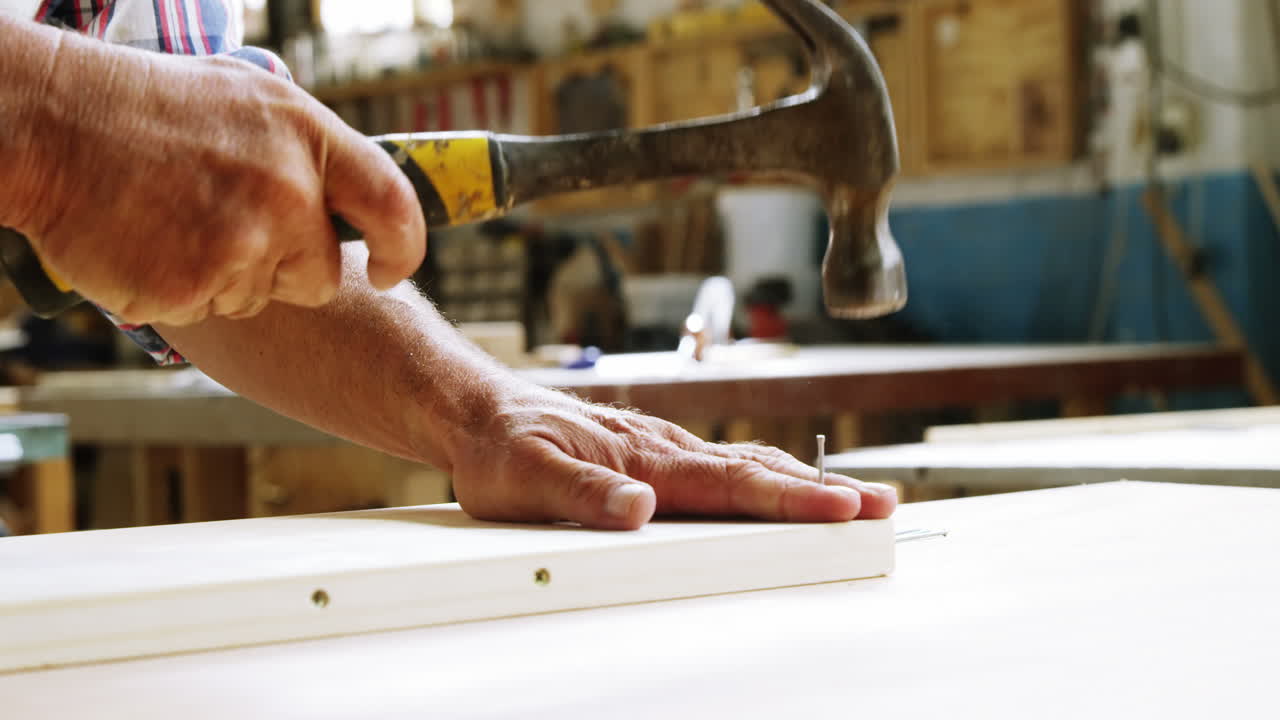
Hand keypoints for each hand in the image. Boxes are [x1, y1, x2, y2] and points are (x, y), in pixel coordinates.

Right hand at [13, 32, 424, 324]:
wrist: (52, 124)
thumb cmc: (149, 107)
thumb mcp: (248, 98)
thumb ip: (306, 149)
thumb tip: (355, 200)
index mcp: (307, 138)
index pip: (392, 207)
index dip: (401, 248)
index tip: (385, 269)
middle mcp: (286, 193)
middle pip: (319, 276)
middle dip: (284, 267)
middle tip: (224, 223)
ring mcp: (240, 244)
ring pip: (258, 298)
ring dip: (224, 275)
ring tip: (175, 218)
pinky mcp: (192, 286)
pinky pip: (206, 312)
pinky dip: (179, 289)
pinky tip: (149, 242)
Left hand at [449, 389, 897, 530]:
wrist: (480, 410)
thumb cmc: (502, 446)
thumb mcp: (526, 477)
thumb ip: (582, 493)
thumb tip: (639, 508)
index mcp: (647, 458)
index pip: (733, 483)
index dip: (791, 499)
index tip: (841, 510)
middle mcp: (665, 449)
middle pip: (759, 471)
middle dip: (824, 491)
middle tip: (882, 506)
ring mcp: (665, 449)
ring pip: (748, 465)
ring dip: (805, 482)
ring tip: (855, 498)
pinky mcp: (656, 455)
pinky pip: (726, 465)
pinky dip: (770, 476)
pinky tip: (784, 485)